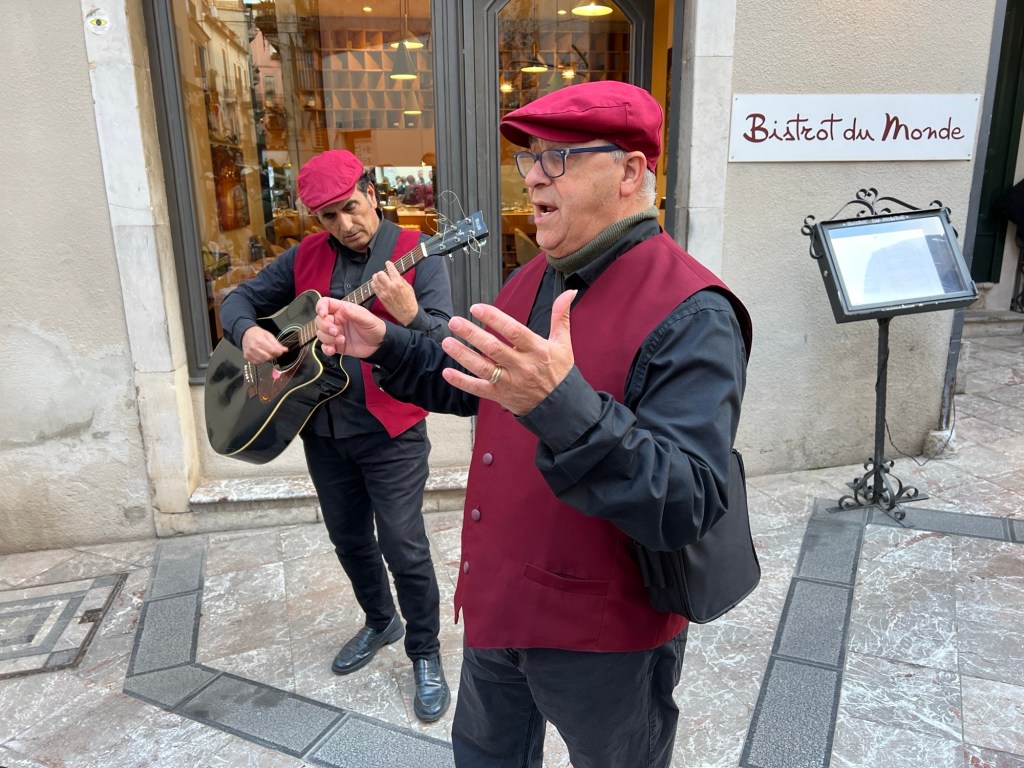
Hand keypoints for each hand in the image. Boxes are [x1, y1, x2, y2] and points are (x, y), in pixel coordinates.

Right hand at [241, 326, 288, 363]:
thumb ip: (277, 344)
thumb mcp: (269, 335)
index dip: (279, 352)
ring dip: (267, 358)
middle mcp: (253, 347)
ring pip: (263, 361)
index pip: (272, 350)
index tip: (281, 351)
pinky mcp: (247, 357)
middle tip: (273, 352)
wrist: (246, 334)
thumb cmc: (258, 334)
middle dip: (273, 355)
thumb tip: (285, 350)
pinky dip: (261, 360)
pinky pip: (257, 363)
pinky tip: (261, 355)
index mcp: (259, 340)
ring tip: (266, 352)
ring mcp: (249, 353)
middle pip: (268, 357)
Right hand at [315, 296, 386, 356]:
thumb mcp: (367, 319)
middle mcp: (336, 321)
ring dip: (328, 338)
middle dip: (325, 326)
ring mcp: (335, 333)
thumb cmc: (374, 328)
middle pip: (319, 320)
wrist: (379, 345)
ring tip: (342, 340)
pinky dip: (326, 349)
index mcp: (342, 310)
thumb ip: (354, 314)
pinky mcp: (336, 345)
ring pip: (320, 334)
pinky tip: (333, 350)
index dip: (320, 307)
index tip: (323, 314)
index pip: (325, 304)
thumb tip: (343, 308)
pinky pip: (325, 347)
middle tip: (336, 331)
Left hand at [370, 261, 417, 325]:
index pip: (391, 270)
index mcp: (398, 283)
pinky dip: (374, 284)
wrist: (407, 314)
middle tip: (384, 273)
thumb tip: (396, 274)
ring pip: (375, 280)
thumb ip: (401, 280)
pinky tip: (378, 284)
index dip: (389, 264)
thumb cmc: (410, 302)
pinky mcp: (381, 298)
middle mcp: (390, 287)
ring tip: (380, 278)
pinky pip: (374, 288)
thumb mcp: (409, 288)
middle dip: (382, 272)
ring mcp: (384, 293)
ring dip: (377, 277)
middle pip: (380, 274)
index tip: (388, 263)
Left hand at [440, 289, 576, 415]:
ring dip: (462, 355)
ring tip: (446, 341)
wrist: (560, 406)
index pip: (514, 331)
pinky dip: (462, 382)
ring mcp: (510, 383)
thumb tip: (568, 292)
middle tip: (454, 322)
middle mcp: (523, 367)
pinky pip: (478, 389)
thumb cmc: (559, 372)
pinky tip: (447, 372)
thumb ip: (561, 316)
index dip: (494, 319)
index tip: (477, 308)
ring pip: (482, 368)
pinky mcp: (501, 396)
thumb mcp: (563, 343)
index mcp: (538, 350)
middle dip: (472, 334)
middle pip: (493, 349)